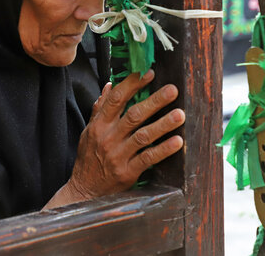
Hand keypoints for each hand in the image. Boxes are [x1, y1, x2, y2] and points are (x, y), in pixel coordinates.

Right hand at [46, 70, 183, 207]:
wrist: (84, 191)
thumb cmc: (88, 159)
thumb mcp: (88, 132)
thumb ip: (100, 109)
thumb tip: (109, 86)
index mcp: (99, 125)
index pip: (116, 99)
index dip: (133, 84)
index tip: (148, 73)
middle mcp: (108, 138)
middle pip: (134, 115)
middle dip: (155, 101)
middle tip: (173, 90)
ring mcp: (118, 155)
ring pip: (144, 135)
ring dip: (163, 124)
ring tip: (180, 114)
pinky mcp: (128, 172)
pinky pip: (148, 158)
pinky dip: (163, 149)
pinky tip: (177, 141)